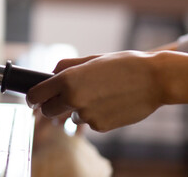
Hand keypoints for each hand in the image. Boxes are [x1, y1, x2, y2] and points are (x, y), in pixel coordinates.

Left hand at [26, 51, 165, 131]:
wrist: (154, 80)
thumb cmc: (124, 65)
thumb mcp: (92, 59)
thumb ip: (67, 67)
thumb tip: (49, 75)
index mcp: (68, 79)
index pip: (35, 95)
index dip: (32, 98)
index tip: (34, 99)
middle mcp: (73, 99)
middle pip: (48, 111)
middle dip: (52, 106)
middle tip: (65, 98)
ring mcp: (87, 115)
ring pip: (72, 116)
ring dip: (80, 108)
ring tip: (102, 94)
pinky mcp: (100, 127)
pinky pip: (91, 122)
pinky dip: (97, 115)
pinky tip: (112, 103)